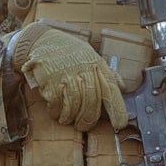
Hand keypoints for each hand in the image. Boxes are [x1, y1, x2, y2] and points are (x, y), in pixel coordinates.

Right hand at [10, 23, 127, 131]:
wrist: (42, 40)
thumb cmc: (69, 51)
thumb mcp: (91, 56)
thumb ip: (106, 72)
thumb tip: (123, 87)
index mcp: (96, 64)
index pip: (111, 88)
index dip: (117, 108)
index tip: (120, 123)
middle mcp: (83, 69)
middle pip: (91, 102)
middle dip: (88, 119)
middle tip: (84, 126)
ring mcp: (66, 74)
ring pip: (73, 105)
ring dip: (71, 118)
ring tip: (68, 120)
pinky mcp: (50, 79)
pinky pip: (56, 103)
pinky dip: (56, 112)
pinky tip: (56, 112)